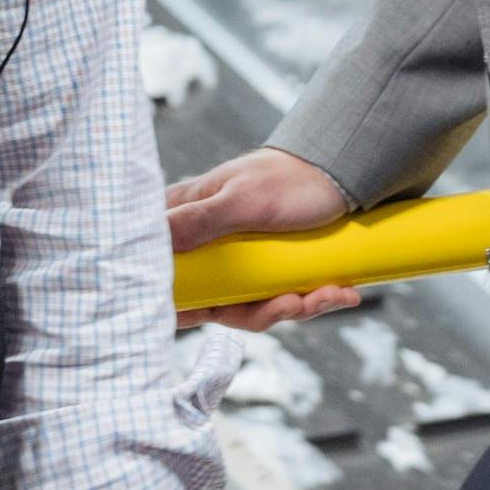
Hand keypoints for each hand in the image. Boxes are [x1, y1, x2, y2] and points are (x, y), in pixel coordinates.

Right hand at [164, 149, 359, 333]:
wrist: (337, 174)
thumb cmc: (286, 178)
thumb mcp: (241, 200)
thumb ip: (198, 220)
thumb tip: (151, 243)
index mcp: (184, 222)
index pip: (159, 272)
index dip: (169, 302)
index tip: (202, 314)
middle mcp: (206, 248)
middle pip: (209, 302)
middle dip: (256, 312)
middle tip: (293, 302)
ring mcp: (238, 266)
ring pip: (249, 309)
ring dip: (292, 307)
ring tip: (327, 292)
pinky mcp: (266, 275)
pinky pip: (278, 302)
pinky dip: (310, 301)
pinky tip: (338, 291)